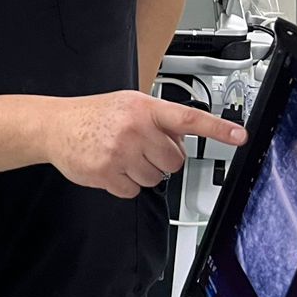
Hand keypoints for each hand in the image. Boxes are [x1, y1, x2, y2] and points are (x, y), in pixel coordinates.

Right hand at [50, 91, 246, 198]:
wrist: (56, 126)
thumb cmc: (94, 116)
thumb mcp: (130, 105)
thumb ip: (159, 119)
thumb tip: (184, 138)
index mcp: (145, 108)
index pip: (189, 119)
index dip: (218, 129)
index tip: (240, 137)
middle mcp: (135, 128)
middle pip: (174, 161)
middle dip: (161, 160)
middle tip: (140, 150)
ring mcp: (121, 152)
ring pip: (154, 179)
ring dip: (141, 173)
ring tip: (121, 156)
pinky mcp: (107, 172)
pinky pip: (133, 191)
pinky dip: (123, 184)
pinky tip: (110, 168)